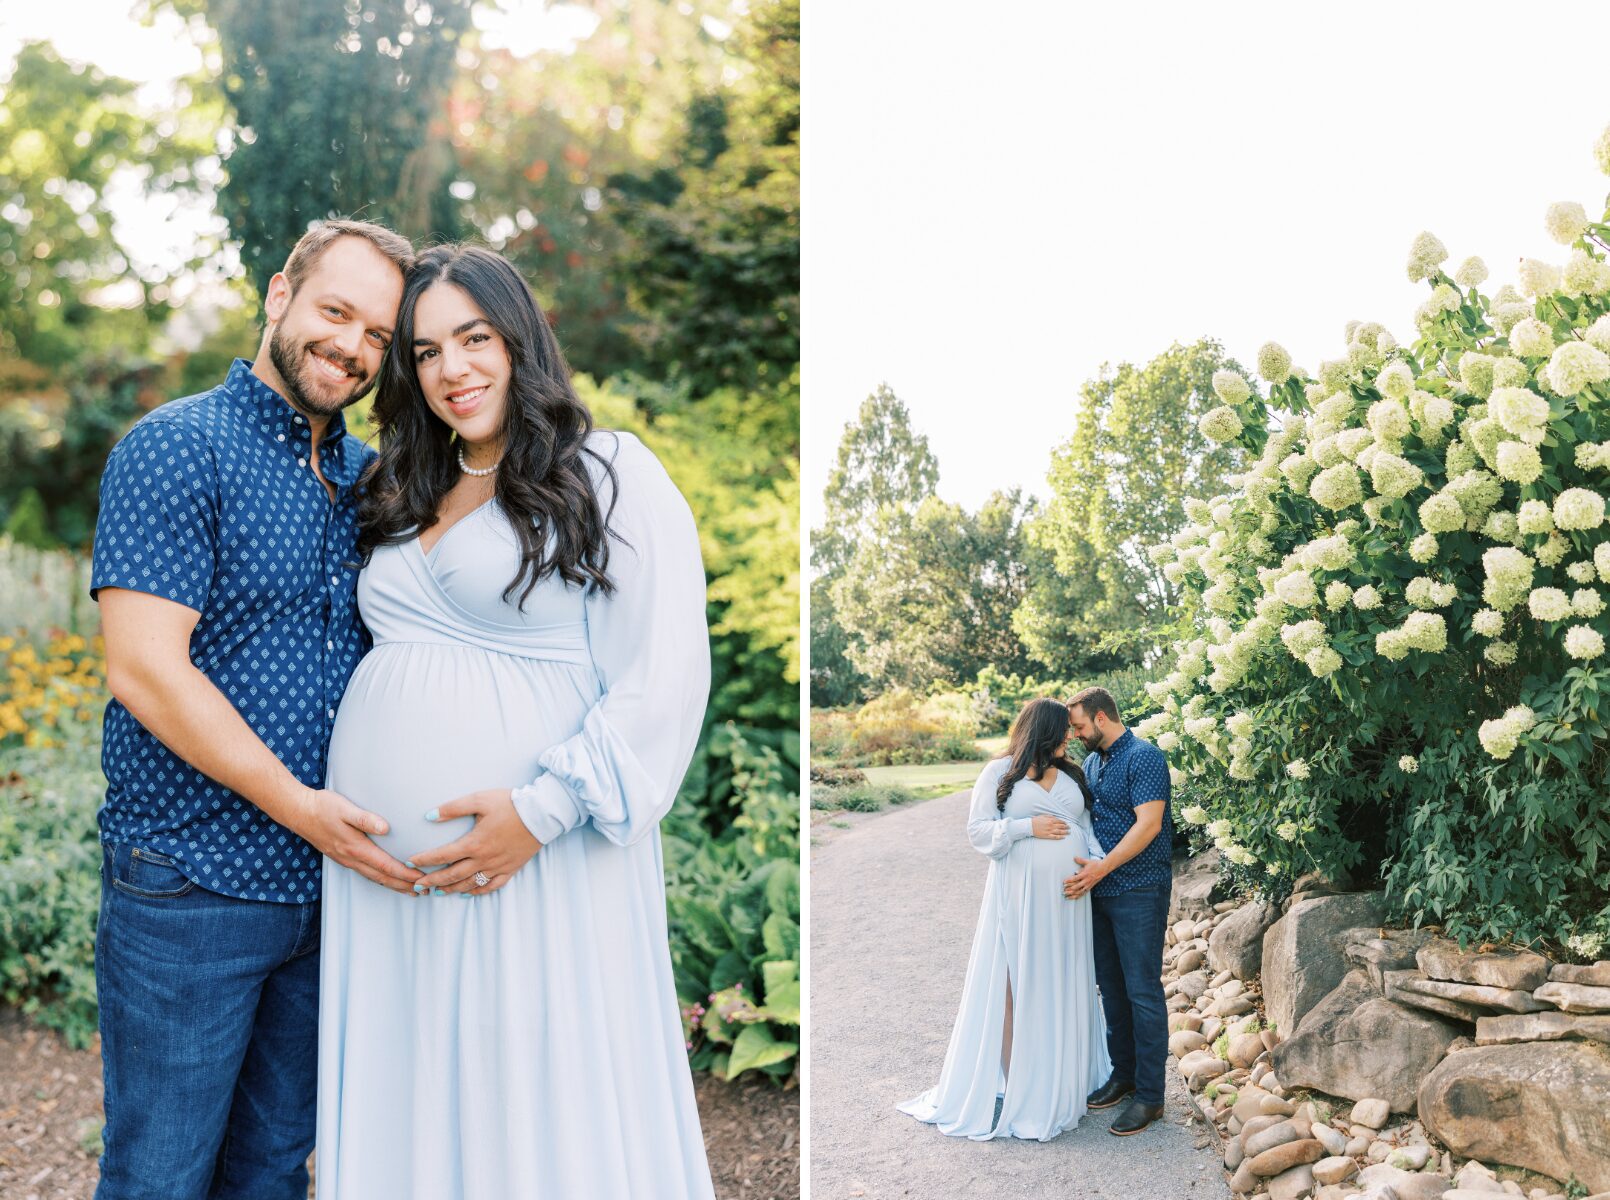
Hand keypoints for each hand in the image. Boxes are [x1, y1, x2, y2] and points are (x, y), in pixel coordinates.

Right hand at [288, 787, 421, 893]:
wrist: (298, 812)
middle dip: (404, 885)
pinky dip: (381, 879)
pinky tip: (386, 879)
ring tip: (411, 891)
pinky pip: (366, 873)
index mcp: (356, 848)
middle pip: (383, 878)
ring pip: (374, 878)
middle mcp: (352, 858)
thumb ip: (366, 818)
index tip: (422, 879)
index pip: (387, 866)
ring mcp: (346, 860)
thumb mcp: (345, 808)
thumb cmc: (323, 807)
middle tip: (425, 890)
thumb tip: (386, 828)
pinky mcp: (342, 857)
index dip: (406, 874)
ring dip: (394, 885)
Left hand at [408, 788, 542, 895]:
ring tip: (437, 892)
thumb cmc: (510, 803)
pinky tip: (467, 893)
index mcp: (474, 842)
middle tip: (417, 886)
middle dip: (432, 881)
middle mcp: (484, 859)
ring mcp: (498, 866)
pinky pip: (491, 886)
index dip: (424, 860)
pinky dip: (477, 892)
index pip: (443, 855)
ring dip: (451, 889)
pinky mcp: (510, 869)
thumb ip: (453, 808)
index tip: (410, 862)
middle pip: (452, 875)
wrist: (541, 813)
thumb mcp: (479, 799)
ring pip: (469, 884)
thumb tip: (429, 816)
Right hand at [1032, 814, 1069, 839]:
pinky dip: (1060, 837)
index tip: (1066, 824)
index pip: (1060, 821)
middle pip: (1061, 827)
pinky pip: (1055, 837)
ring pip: (1059, 832)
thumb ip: (1051, 817)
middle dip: (1066, 827)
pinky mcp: (1047, 836)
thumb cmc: (1036, 820)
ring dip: (1065, 832)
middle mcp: (1051, 826)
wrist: (1030, 826)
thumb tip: (1057, 818)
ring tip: (1068, 833)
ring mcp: (1049, 831)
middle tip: (1069, 828)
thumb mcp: (1044, 816)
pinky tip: (1063, 837)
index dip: (1064, 823)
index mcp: (1050, 820)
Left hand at [1062, 855, 1106, 899]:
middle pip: (1077, 886)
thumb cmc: (1095, 864)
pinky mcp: (1090, 887)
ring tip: (1067, 896)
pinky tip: (1074, 897)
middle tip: (1063, 891)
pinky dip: (1078, 896)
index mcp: (1085, 874)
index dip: (1069, 880)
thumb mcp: (1087, 861)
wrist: (1104, 868)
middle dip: (1070, 889)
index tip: (1064, 882)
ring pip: (1080, 891)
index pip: (1075, 878)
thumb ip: (1080, 860)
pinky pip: (1084, 893)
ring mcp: (1089, 884)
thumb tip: (1074, 858)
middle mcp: (1087, 880)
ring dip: (1073, 894)